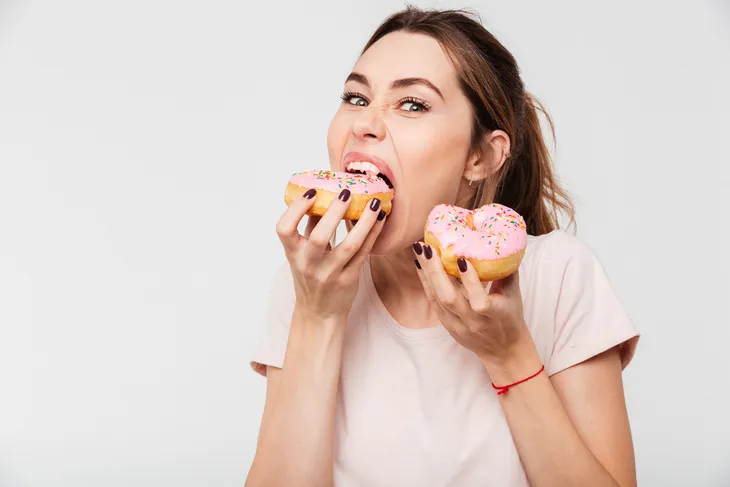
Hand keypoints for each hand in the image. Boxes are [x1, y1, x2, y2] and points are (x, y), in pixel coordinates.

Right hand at [276, 188, 386, 320]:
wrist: (319, 313)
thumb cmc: (310, 277)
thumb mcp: (302, 254)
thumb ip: (310, 227)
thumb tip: (323, 195)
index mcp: (293, 254)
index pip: (284, 229)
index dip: (295, 209)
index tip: (311, 192)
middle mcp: (309, 265)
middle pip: (319, 238)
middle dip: (334, 212)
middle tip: (347, 192)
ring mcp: (330, 274)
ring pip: (349, 245)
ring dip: (363, 222)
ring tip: (373, 203)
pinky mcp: (349, 279)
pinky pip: (364, 253)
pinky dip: (373, 233)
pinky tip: (379, 218)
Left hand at [413, 242, 538, 373]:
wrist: (502, 350)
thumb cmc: (510, 318)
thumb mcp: (514, 296)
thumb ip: (507, 271)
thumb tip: (502, 242)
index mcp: (496, 315)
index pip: (481, 302)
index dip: (470, 282)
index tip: (461, 259)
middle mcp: (474, 322)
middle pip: (449, 299)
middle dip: (436, 272)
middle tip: (428, 248)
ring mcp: (457, 325)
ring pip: (437, 299)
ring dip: (426, 272)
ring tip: (419, 249)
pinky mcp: (446, 325)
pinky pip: (433, 301)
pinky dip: (425, 281)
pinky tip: (420, 263)